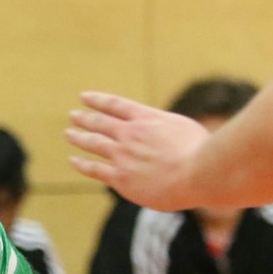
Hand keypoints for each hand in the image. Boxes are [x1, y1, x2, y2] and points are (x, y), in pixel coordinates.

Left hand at [65, 92, 213, 210]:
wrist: (199, 172)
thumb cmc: (203, 152)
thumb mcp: (184, 129)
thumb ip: (166, 129)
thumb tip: (163, 133)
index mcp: (148, 118)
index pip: (117, 105)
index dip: (98, 100)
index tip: (85, 97)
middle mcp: (131, 133)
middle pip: (101, 122)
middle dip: (85, 117)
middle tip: (73, 115)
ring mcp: (123, 154)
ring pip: (93, 142)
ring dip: (79, 136)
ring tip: (69, 133)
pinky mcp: (120, 177)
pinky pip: (94, 168)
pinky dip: (81, 163)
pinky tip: (74, 160)